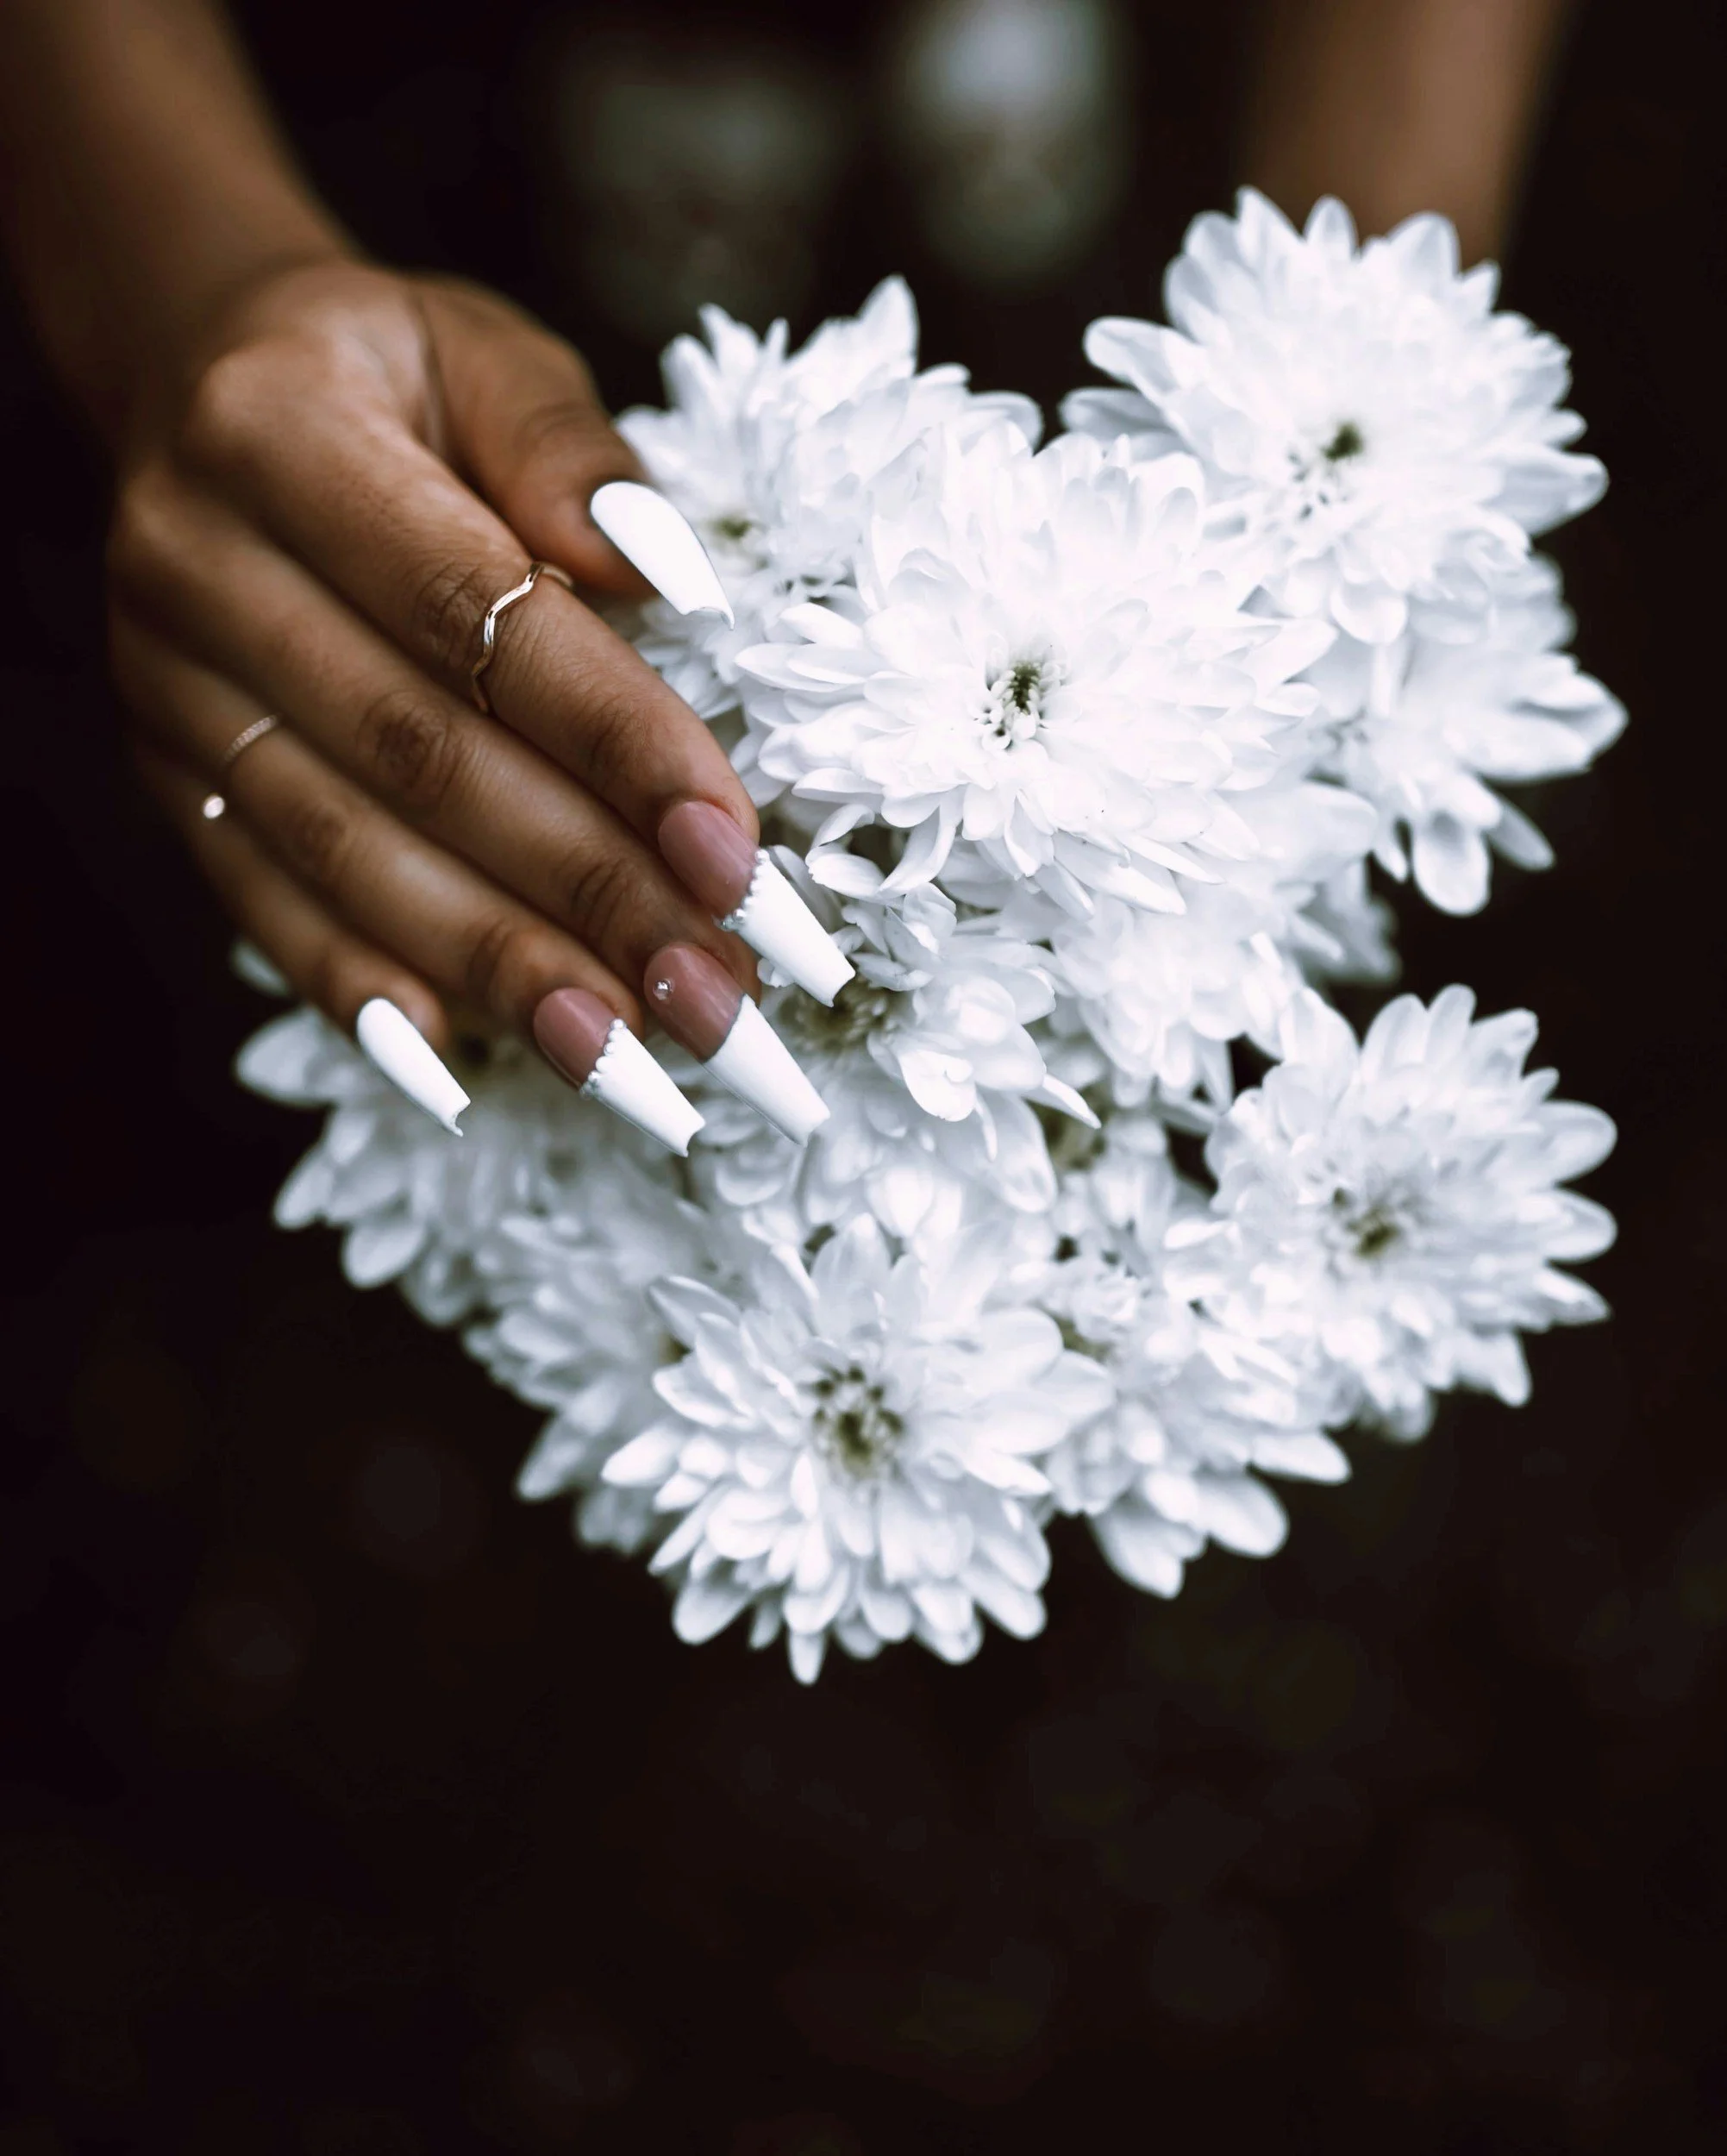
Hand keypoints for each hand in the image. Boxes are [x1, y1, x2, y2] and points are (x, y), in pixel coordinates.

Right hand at [110, 257, 761, 1072]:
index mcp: (280, 434)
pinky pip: (261, 902)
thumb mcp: (483, 351)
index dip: (613, 743)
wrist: (198, 381)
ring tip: (632, 1059)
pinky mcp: (167, 774)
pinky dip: (365, 991)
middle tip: (719, 996)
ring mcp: (168, 688)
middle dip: (587, 895)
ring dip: (502, 971)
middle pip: (422, 761)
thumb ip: (571, 451)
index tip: (734, 853)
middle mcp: (196, 568)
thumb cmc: (387, 372)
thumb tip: (673, 578)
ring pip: (349, 856)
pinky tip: (466, 1066)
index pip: (475, 616)